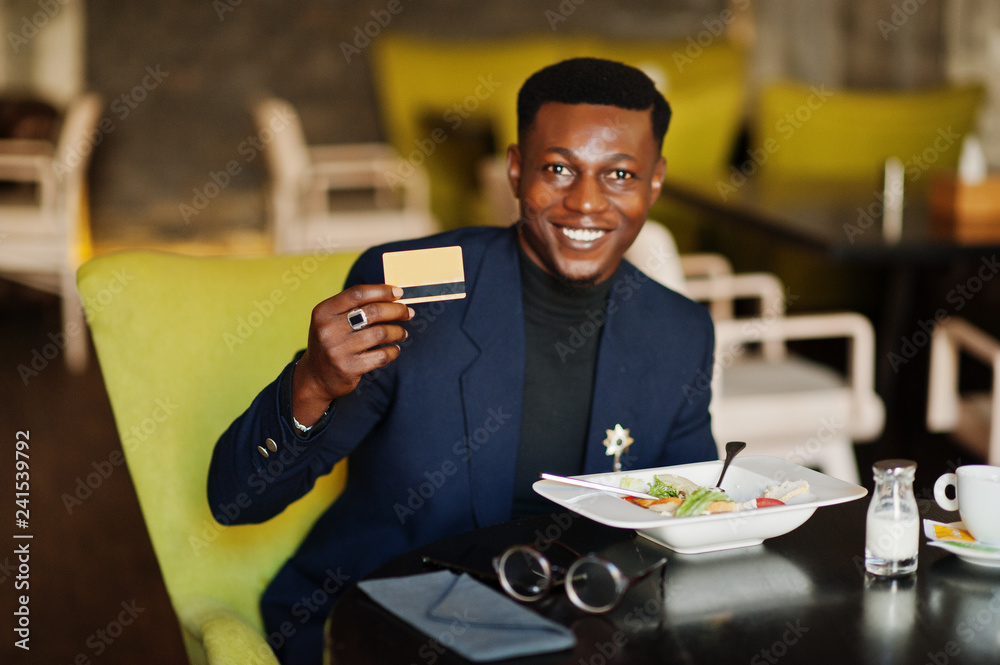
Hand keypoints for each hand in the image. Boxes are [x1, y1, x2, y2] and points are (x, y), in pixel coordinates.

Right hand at [291, 284, 413, 425]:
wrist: (315, 378)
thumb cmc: (330, 343)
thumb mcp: (331, 321)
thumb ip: (353, 308)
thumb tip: (392, 296)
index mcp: (324, 312)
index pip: (357, 294)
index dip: (382, 291)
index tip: (399, 293)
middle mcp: (329, 329)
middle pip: (373, 311)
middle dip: (396, 310)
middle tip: (408, 313)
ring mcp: (338, 349)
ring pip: (380, 333)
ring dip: (397, 332)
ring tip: (402, 333)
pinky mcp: (348, 368)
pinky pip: (381, 355)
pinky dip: (393, 351)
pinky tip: (394, 350)